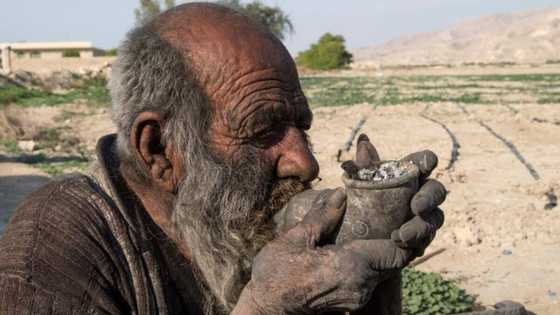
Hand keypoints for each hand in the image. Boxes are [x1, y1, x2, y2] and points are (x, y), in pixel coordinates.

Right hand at [233, 188, 414, 313]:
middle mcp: (361, 286)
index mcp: (352, 267)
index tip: (402, 216)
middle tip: (393, 215)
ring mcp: (357, 298)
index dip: (407, 234)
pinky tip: (363, 245)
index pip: (397, 252)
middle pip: (395, 262)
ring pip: (385, 271)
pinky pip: (372, 279)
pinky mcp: (351, 303)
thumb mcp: (295, 239)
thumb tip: (341, 194)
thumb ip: (322, 217)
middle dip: (398, 239)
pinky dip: (373, 262)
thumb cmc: (275, 274)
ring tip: (380, 227)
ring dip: (385, 251)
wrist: (266, 308)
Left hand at [350, 134, 445, 258]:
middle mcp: (417, 196)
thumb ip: (361, 169)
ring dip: (420, 226)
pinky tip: (398, 243)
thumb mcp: (352, 189)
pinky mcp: (418, 242)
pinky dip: (415, 242)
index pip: (422, 162)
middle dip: (430, 197)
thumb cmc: (351, 209)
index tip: (425, 164)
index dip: (427, 160)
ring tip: (400, 235)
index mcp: (404, 177)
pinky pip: (425, 241)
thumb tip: (364, 142)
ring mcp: (420, 220)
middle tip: (416, 206)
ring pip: (434, 219)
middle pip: (437, 190)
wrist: (344, 246)